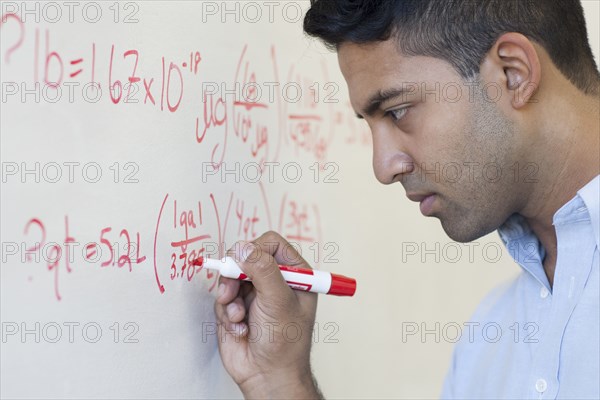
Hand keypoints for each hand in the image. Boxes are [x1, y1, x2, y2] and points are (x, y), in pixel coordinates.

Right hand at [214, 231, 321, 398]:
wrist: (267, 375)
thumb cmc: (284, 341)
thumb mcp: (278, 300)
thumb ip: (262, 269)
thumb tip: (243, 247)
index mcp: (294, 273)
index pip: (271, 243)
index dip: (256, 249)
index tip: (246, 263)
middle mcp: (273, 280)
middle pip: (245, 256)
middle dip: (236, 274)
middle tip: (232, 289)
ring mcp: (254, 293)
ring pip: (229, 276)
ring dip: (229, 297)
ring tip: (238, 316)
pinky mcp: (236, 307)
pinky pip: (222, 298)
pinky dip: (226, 313)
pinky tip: (239, 329)